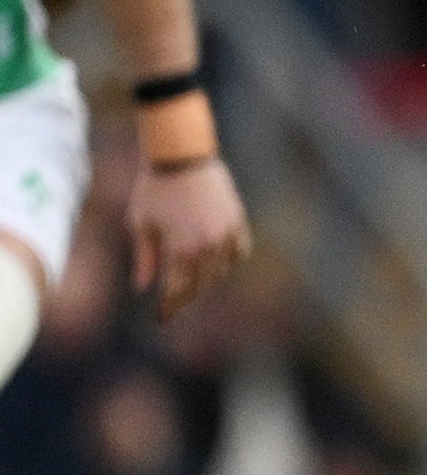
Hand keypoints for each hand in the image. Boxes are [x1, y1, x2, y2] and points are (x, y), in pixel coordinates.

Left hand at [132, 157, 250, 317]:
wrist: (181, 156)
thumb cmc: (154, 189)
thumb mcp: (140, 224)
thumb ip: (144, 258)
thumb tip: (142, 287)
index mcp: (181, 250)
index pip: (178, 290)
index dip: (170, 307)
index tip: (163, 317)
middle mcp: (207, 246)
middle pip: (200, 285)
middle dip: (186, 297)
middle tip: (174, 304)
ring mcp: (225, 234)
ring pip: (220, 270)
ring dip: (206, 279)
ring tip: (192, 281)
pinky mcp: (237, 221)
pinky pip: (238, 251)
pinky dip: (228, 260)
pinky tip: (216, 262)